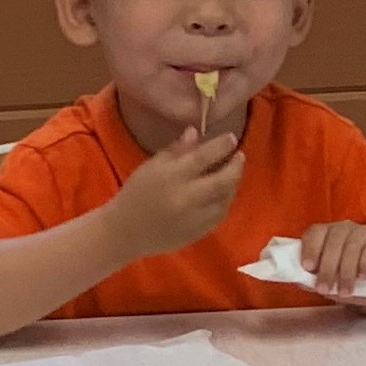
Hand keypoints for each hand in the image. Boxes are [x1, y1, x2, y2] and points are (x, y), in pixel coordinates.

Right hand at [107, 126, 244, 258]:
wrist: (125, 232)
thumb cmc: (135, 194)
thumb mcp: (151, 166)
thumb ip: (176, 150)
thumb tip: (195, 132)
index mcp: (171, 177)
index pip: (203, 157)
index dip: (221, 146)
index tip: (231, 138)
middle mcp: (186, 198)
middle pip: (222, 181)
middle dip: (236, 166)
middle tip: (239, 156)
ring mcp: (194, 218)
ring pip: (225, 199)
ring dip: (233, 184)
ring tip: (233, 173)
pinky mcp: (197, 233)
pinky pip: (219, 216)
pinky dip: (225, 202)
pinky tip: (224, 193)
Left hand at [300, 221, 365, 302]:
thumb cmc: (351, 276)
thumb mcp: (331, 279)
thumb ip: (317, 279)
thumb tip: (303, 282)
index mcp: (327, 232)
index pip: (315, 232)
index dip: (310, 248)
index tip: (308, 267)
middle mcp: (344, 228)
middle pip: (333, 242)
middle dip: (327, 268)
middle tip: (323, 289)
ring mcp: (364, 232)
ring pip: (351, 247)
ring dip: (346, 272)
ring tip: (344, 291)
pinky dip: (365, 264)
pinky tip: (362, 278)